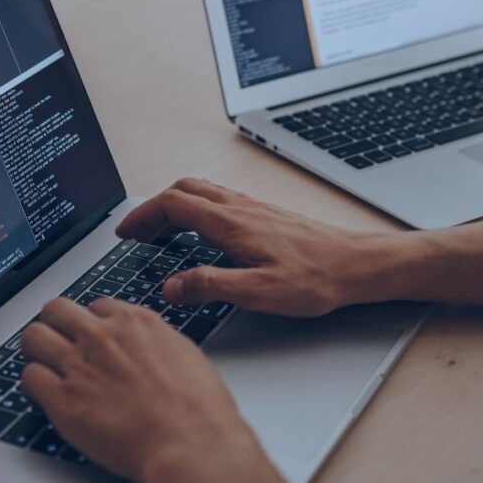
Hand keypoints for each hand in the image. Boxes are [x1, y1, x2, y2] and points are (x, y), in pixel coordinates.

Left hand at [20, 298, 317, 482]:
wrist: (192, 444)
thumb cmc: (199, 408)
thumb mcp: (183, 353)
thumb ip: (153, 341)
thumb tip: (141, 344)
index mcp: (134, 321)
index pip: (95, 305)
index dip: (93, 324)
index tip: (92, 338)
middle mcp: (102, 336)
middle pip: (55, 310)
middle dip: (56, 325)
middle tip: (59, 344)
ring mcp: (79, 365)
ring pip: (33, 337)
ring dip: (38, 351)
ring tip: (46, 367)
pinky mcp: (63, 400)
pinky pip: (28, 378)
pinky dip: (34, 386)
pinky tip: (46, 396)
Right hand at [116, 178, 412, 316]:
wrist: (356, 264)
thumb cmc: (316, 278)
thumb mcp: (259, 292)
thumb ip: (211, 286)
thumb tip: (172, 286)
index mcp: (232, 223)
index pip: (173, 204)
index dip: (143, 215)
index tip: (126, 232)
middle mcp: (240, 208)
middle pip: (183, 190)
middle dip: (153, 208)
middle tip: (137, 232)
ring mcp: (253, 208)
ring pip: (201, 192)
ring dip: (173, 205)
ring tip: (159, 231)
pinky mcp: (264, 215)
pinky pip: (218, 200)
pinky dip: (195, 209)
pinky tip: (200, 233)